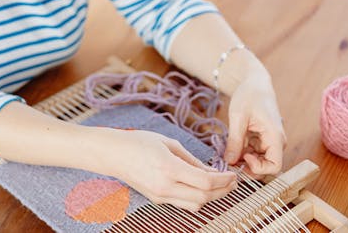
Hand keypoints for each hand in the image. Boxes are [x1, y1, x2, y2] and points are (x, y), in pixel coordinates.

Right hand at [99, 128, 237, 210]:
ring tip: (220, 186)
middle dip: (223, 191)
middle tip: (232, 182)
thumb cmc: (139, 142)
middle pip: (203, 197)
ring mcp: (160, 195)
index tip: (233, 175)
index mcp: (168, 167)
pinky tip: (202, 188)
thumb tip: (213, 172)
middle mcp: (165, 186)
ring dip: (211, 197)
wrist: (113, 154)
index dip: (224, 181)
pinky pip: (183, 204)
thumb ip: (192, 160)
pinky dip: (197, 198)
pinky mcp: (156, 199)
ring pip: (195, 205)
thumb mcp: (169, 143)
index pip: (205, 182)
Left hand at [225, 73, 285, 178]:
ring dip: (243, 160)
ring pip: (259, 161)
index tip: (243, 156)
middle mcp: (276, 142)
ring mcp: (270, 141)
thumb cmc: (249, 95)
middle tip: (229, 160)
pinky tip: (232, 144)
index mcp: (275, 136)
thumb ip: (234, 141)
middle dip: (248, 167)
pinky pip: (254, 153)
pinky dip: (242, 152)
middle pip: (266, 167)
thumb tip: (229, 162)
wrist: (254, 82)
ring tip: (229, 150)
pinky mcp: (263, 140)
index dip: (258, 168)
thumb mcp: (238, 117)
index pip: (275, 166)